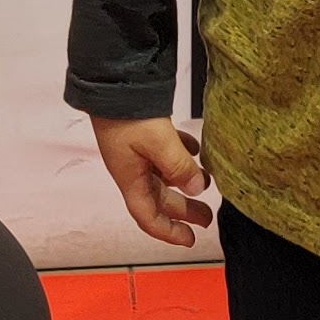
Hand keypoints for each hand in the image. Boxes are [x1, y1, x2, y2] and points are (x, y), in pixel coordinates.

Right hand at [92, 114, 212, 249]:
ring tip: (206, 182)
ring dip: (184, 182)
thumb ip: (179, 166)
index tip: (190, 240)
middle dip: (183, 210)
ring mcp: (136, 151)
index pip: (148, 216)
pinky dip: (181, 155)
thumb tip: (198, 188)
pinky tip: (194, 150)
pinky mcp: (141, 133)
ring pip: (163, 176)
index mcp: (130, 178)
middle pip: (159, 198)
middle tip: (207, 217)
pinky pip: (164, 152)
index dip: (169, 232)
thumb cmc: (127, 113)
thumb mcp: (158, 142)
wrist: (111, 80)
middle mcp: (132, 169)